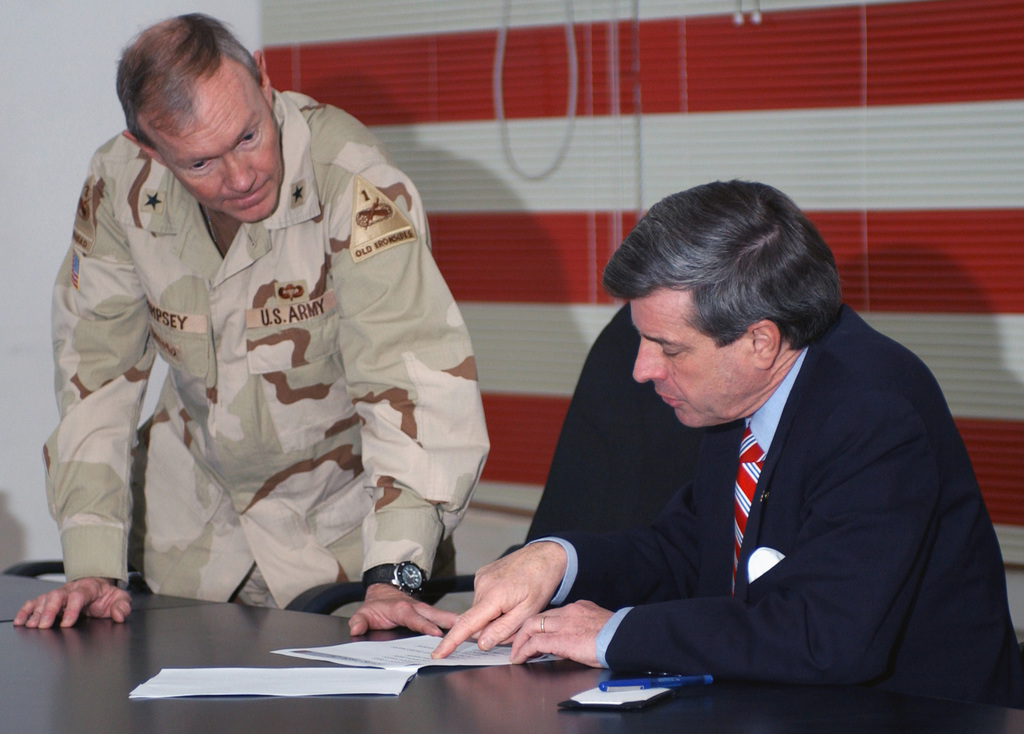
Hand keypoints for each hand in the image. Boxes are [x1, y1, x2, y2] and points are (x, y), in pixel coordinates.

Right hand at [13, 577, 130, 628]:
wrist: (98, 586)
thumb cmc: (106, 595)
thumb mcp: (120, 599)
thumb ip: (122, 607)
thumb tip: (119, 616)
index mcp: (88, 588)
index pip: (78, 596)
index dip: (72, 609)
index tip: (67, 624)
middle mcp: (71, 589)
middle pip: (57, 596)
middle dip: (49, 611)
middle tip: (44, 625)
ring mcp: (59, 593)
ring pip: (44, 599)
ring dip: (37, 613)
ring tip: (31, 625)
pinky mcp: (50, 599)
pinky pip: (35, 602)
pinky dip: (26, 610)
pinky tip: (21, 620)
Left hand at [347, 583, 457, 636]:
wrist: (385, 591)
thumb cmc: (377, 605)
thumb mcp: (364, 613)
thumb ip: (359, 621)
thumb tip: (356, 629)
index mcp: (402, 610)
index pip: (415, 620)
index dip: (426, 626)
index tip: (437, 634)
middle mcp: (417, 608)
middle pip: (436, 616)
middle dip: (450, 623)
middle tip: (466, 630)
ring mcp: (425, 610)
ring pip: (443, 616)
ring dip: (457, 622)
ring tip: (474, 629)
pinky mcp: (430, 613)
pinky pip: (443, 618)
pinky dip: (456, 623)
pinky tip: (468, 630)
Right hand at [432, 541, 565, 658]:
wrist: (545, 555)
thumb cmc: (541, 582)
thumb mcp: (528, 612)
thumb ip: (503, 630)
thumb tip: (481, 643)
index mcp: (493, 596)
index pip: (467, 624)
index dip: (451, 641)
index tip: (438, 653)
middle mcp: (482, 584)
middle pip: (477, 620)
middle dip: (492, 628)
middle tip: (515, 620)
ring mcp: (481, 577)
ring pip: (481, 611)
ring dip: (494, 615)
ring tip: (515, 604)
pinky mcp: (482, 574)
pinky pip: (483, 598)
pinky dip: (493, 604)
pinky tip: (510, 595)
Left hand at [509, 600, 611, 665]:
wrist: (625, 637)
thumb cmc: (618, 636)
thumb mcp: (598, 625)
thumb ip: (584, 628)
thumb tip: (576, 641)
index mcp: (578, 608)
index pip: (551, 614)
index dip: (539, 625)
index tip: (532, 634)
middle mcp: (568, 612)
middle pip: (537, 617)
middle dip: (523, 631)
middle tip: (517, 643)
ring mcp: (564, 624)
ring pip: (531, 625)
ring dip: (519, 641)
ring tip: (516, 653)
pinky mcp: (562, 639)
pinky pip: (535, 642)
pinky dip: (524, 650)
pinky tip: (520, 658)